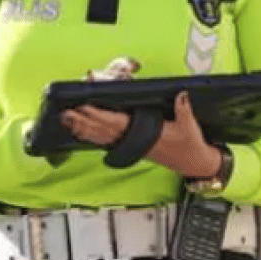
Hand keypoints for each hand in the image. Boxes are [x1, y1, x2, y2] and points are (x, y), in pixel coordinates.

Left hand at [62, 92, 221, 178]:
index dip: (99, 115)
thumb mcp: (189, 126)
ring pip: (102, 137)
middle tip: (66, 113)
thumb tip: (180, 94)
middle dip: (83, 121)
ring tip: (68, 121)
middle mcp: (135, 141)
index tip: (84, 106)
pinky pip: (108, 141)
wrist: (194, 164)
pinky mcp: (133, 146)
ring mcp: (132, 145)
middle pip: (103, 130)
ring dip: (84, 128)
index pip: (116, 122)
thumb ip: (184, 109)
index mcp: (145, 134)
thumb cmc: (190, 147)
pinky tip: (84, 132)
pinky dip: (94, 136)